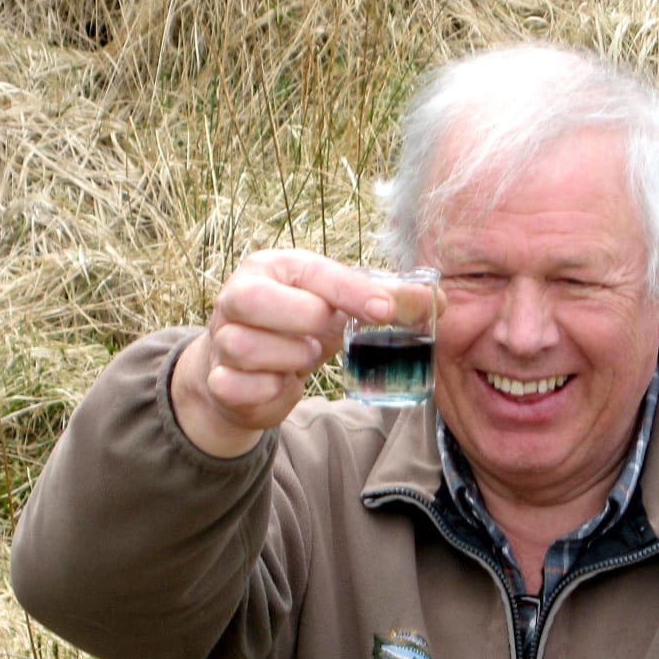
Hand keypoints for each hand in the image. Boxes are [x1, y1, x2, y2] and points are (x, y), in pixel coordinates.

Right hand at [171, 249, 441, 457]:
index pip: (311, 272)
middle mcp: (239, 295)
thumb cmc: (303, 326)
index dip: (351, 291)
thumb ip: (390, 301)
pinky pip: (238, 387)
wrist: (250, 369)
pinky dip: (269, 391)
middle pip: (253, 300)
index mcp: (275, 267)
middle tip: (324, 335)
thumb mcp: (343, 307)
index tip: (385, 310)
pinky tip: (282, 383)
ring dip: (288, 360)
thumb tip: (439, 301)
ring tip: (304, 357)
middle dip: (300, 320)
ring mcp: (222, 337)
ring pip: (246, 347)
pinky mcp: (219, 378)